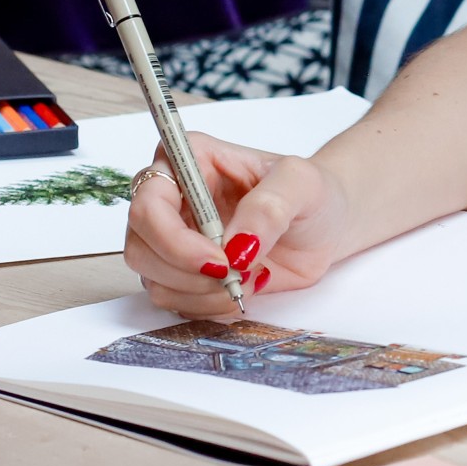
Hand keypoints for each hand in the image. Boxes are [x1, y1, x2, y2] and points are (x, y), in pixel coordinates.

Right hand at [123, 134, 356, 316]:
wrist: (326, 225)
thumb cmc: (312, 192)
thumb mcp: (301, 184)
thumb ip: (268, 207)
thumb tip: (235, 246)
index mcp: (189, 160)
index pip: (148, 202)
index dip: (174, 239)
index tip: (220, 259)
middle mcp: (172, 198)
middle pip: (140, 247)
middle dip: (187, 272)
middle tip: (236, 274)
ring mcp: (174, 239)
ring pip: (154, 281)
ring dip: (201, 292)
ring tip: (249, 277)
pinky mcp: (185, 273)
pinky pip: (176, 302)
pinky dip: (209, 305)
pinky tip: (244, 286)